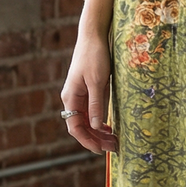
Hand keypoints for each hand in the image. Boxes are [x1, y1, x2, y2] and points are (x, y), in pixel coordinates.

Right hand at [60, 34, 117, 154]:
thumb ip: (97, 104)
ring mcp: (79, 94)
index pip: (75, 127)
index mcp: (71, 97)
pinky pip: (91, 111)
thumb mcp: (98, 82)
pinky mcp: (88, 89)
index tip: (100, 150)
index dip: (87, 140)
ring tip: (114, 140)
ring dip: (99, 131)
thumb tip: (97, 127)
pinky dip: (100, 121)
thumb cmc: (94, 56)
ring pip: (87, 120)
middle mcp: (72, 98)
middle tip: (114, 147)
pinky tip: (110, 126)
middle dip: (96, 139)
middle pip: (81, 126)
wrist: (93, 36)